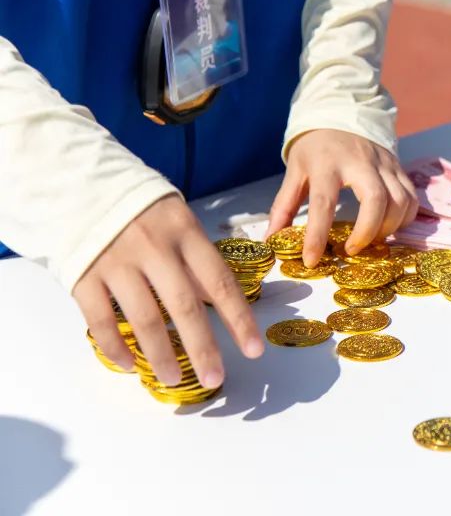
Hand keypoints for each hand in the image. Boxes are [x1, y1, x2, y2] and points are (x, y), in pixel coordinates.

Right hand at [71, 195, 263, 387]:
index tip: (253, 350)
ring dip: (161, 356)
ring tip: (174, 380)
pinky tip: (129, 365)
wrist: (81, 186)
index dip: (238, 318)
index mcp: (184, 232)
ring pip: (143, 319)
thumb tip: (220, 304)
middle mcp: (153, 247)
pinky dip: (116, 347)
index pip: (219, 281)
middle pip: (183, 306)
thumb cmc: (143, 211)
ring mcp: (116, 261)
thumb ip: (196, 261)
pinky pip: (101, 320)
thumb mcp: (178, 224)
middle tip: (215, 378)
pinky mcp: (83, 275)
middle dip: (202, 348)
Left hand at [267, 130, 418, 266]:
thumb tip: (271, 240)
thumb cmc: (315, 147)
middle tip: (351, 250)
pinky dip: (404, 219)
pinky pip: (411, 198)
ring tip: (370, 240)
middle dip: (366, 232)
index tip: (312, 260)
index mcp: (326, 163)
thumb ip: (283, 207)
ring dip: (387, 228)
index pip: (323, 203)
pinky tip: (388, 227)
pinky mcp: (399, 167)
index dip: (317, 236)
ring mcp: (384, 163)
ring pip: (399, 200)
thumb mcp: (294, 171)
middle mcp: (360, 162)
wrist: (340, 113)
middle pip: (375, 199)